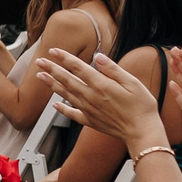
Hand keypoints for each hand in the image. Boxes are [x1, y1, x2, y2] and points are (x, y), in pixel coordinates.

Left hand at [35, 48, 166, 155]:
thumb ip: (113, 69)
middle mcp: (90, 97)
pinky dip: (61, 108)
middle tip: (40, 61)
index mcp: (101, 85)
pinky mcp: (90, 120)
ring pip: (65, 94)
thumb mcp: (132, 83)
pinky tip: (55, 104)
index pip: (78, 67)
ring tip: (40, 76)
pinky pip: (71, 113)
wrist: (142, 131)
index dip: (64, 58)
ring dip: (52, 84)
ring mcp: (88, 109)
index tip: (53, 50)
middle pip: (66, 80)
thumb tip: (98, 56)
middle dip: (51, 69)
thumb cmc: (141, 106)